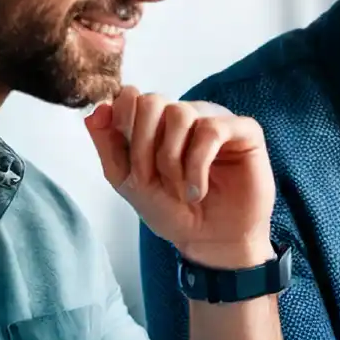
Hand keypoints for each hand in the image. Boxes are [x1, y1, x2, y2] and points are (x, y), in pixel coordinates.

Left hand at [85, 86, 275, 267]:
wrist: (209, 242)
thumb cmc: (173, 212)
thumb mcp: (128, 181)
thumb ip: (108, 145)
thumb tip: (95, 110)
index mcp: (160, 122)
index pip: (132, 97)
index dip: (124, 126)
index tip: (132, 164)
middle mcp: (188, 115)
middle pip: (154, 101)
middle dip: (144, 146)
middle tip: (151, 179)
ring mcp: (217, 120)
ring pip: (181, 113)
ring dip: (172, 159)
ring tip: (179, 189)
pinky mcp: (245, 132)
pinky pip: (213, 130)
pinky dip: (197, 165)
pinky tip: (197, 190)